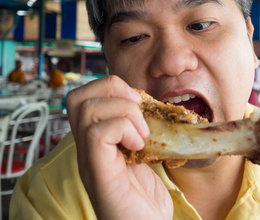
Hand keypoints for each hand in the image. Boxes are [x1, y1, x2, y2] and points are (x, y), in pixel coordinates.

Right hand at [66, 75, 172, 219]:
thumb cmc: (146, 201)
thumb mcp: (146, 156)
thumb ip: (142, 132)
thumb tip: (155, 107)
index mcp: (97, 141)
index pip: (83, 96)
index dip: (110, 87)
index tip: (139, 101)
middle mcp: (87, 149)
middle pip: (77, 97)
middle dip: (112, 89)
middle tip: (138, 107)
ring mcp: (90, 162)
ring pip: (86, 110)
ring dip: (123, 111)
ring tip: (142, 132)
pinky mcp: (99, 175)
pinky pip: (97, 134)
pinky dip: (123, 129)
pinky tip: (139, 146)